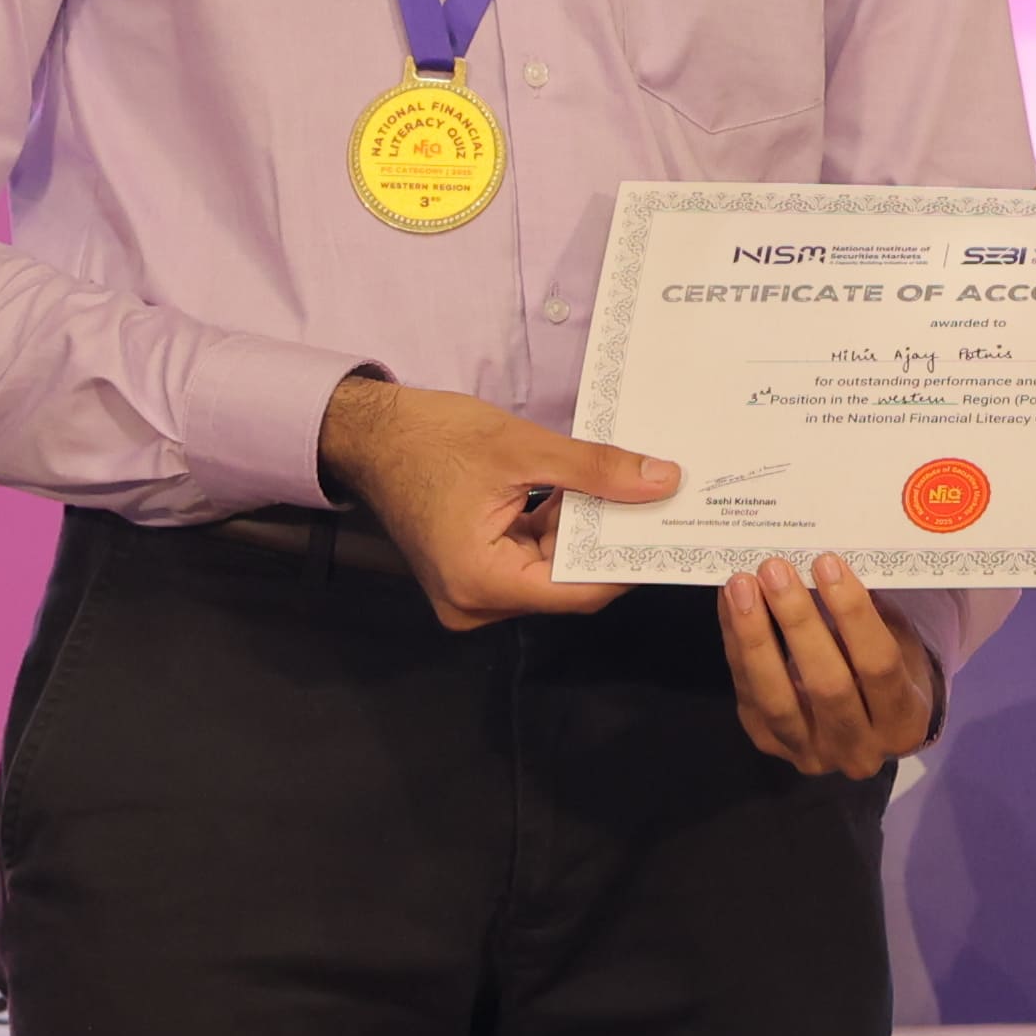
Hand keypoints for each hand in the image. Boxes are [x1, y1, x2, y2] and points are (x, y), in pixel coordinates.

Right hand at [316, 374, 650, 633]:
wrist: (367, 432)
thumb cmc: (427, 438)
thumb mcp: (522, 448)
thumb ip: (596, 470)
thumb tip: (660, 481)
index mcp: (480, 581)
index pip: (578, 591)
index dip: (628, 561)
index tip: (668, 531)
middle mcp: (473, 602)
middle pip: (565, 583)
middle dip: (607, 540)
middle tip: (655, 500)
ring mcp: (470, 591)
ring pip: (550, 570)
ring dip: (582, 531)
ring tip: (621, 489)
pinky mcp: (472, 573)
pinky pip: (529, 559)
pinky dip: (555, 529)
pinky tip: (579, 493)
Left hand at [719, 556, 939, 775]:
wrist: (866, 725)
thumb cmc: (887, 671)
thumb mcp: (897, 642)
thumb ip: (867, 615)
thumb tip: (823, 565)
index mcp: (904, 722)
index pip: (879, 665)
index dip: (853, 614)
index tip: (826, 564)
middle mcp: (860, 750)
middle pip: (827, 685)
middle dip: (798, 621)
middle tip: (775, 569)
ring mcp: (811, 754)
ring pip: (778, 700)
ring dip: (755, 637)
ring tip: (741, 587)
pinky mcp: (770, 744)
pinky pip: (749, 695)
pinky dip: (737, 645)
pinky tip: (730, 605)